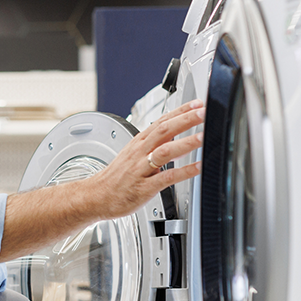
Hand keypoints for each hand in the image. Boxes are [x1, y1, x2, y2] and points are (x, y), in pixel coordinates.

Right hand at [88, 100, 205, 220]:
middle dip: (185, 120)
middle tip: (204, 112)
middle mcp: (140, 153)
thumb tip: (175, 135)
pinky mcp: (144, 187)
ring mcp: (141, 169)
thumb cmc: (116, 178)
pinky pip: (166, 177)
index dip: (180, 111)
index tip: (198, 104)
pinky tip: (198, 167)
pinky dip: (184, 171)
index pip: (161, 121)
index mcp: (139, 143)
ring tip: (203, 137)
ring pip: (164, 151)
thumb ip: (154, 145)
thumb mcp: (133, 155)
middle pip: (164, 130)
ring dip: (186, 142)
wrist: (96, 196)